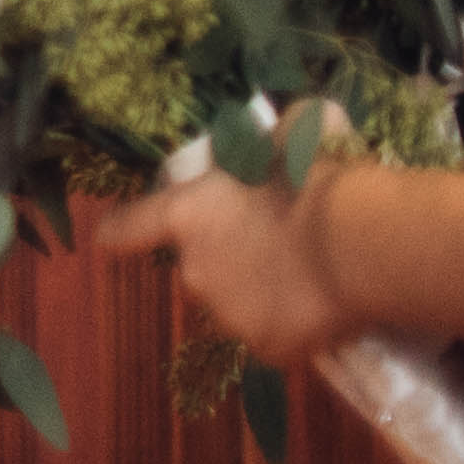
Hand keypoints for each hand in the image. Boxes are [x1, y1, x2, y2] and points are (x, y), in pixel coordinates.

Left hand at [104, 121, 360, 367]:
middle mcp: (195, 269)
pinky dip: (295, 332)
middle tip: (280, 248)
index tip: (105, 236)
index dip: (122, 230)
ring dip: (264, 297)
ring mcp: (230, 314)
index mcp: (186, 216)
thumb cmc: (319, 184)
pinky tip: (323, 312)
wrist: (357, 245)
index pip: (132, 226)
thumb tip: (308, 116)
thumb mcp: (295, 141)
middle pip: (203, 271)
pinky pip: (277, 341)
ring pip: (242, 309)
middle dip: (232, 263)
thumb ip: (287, 134)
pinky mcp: (268, 347)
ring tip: (311, 279)